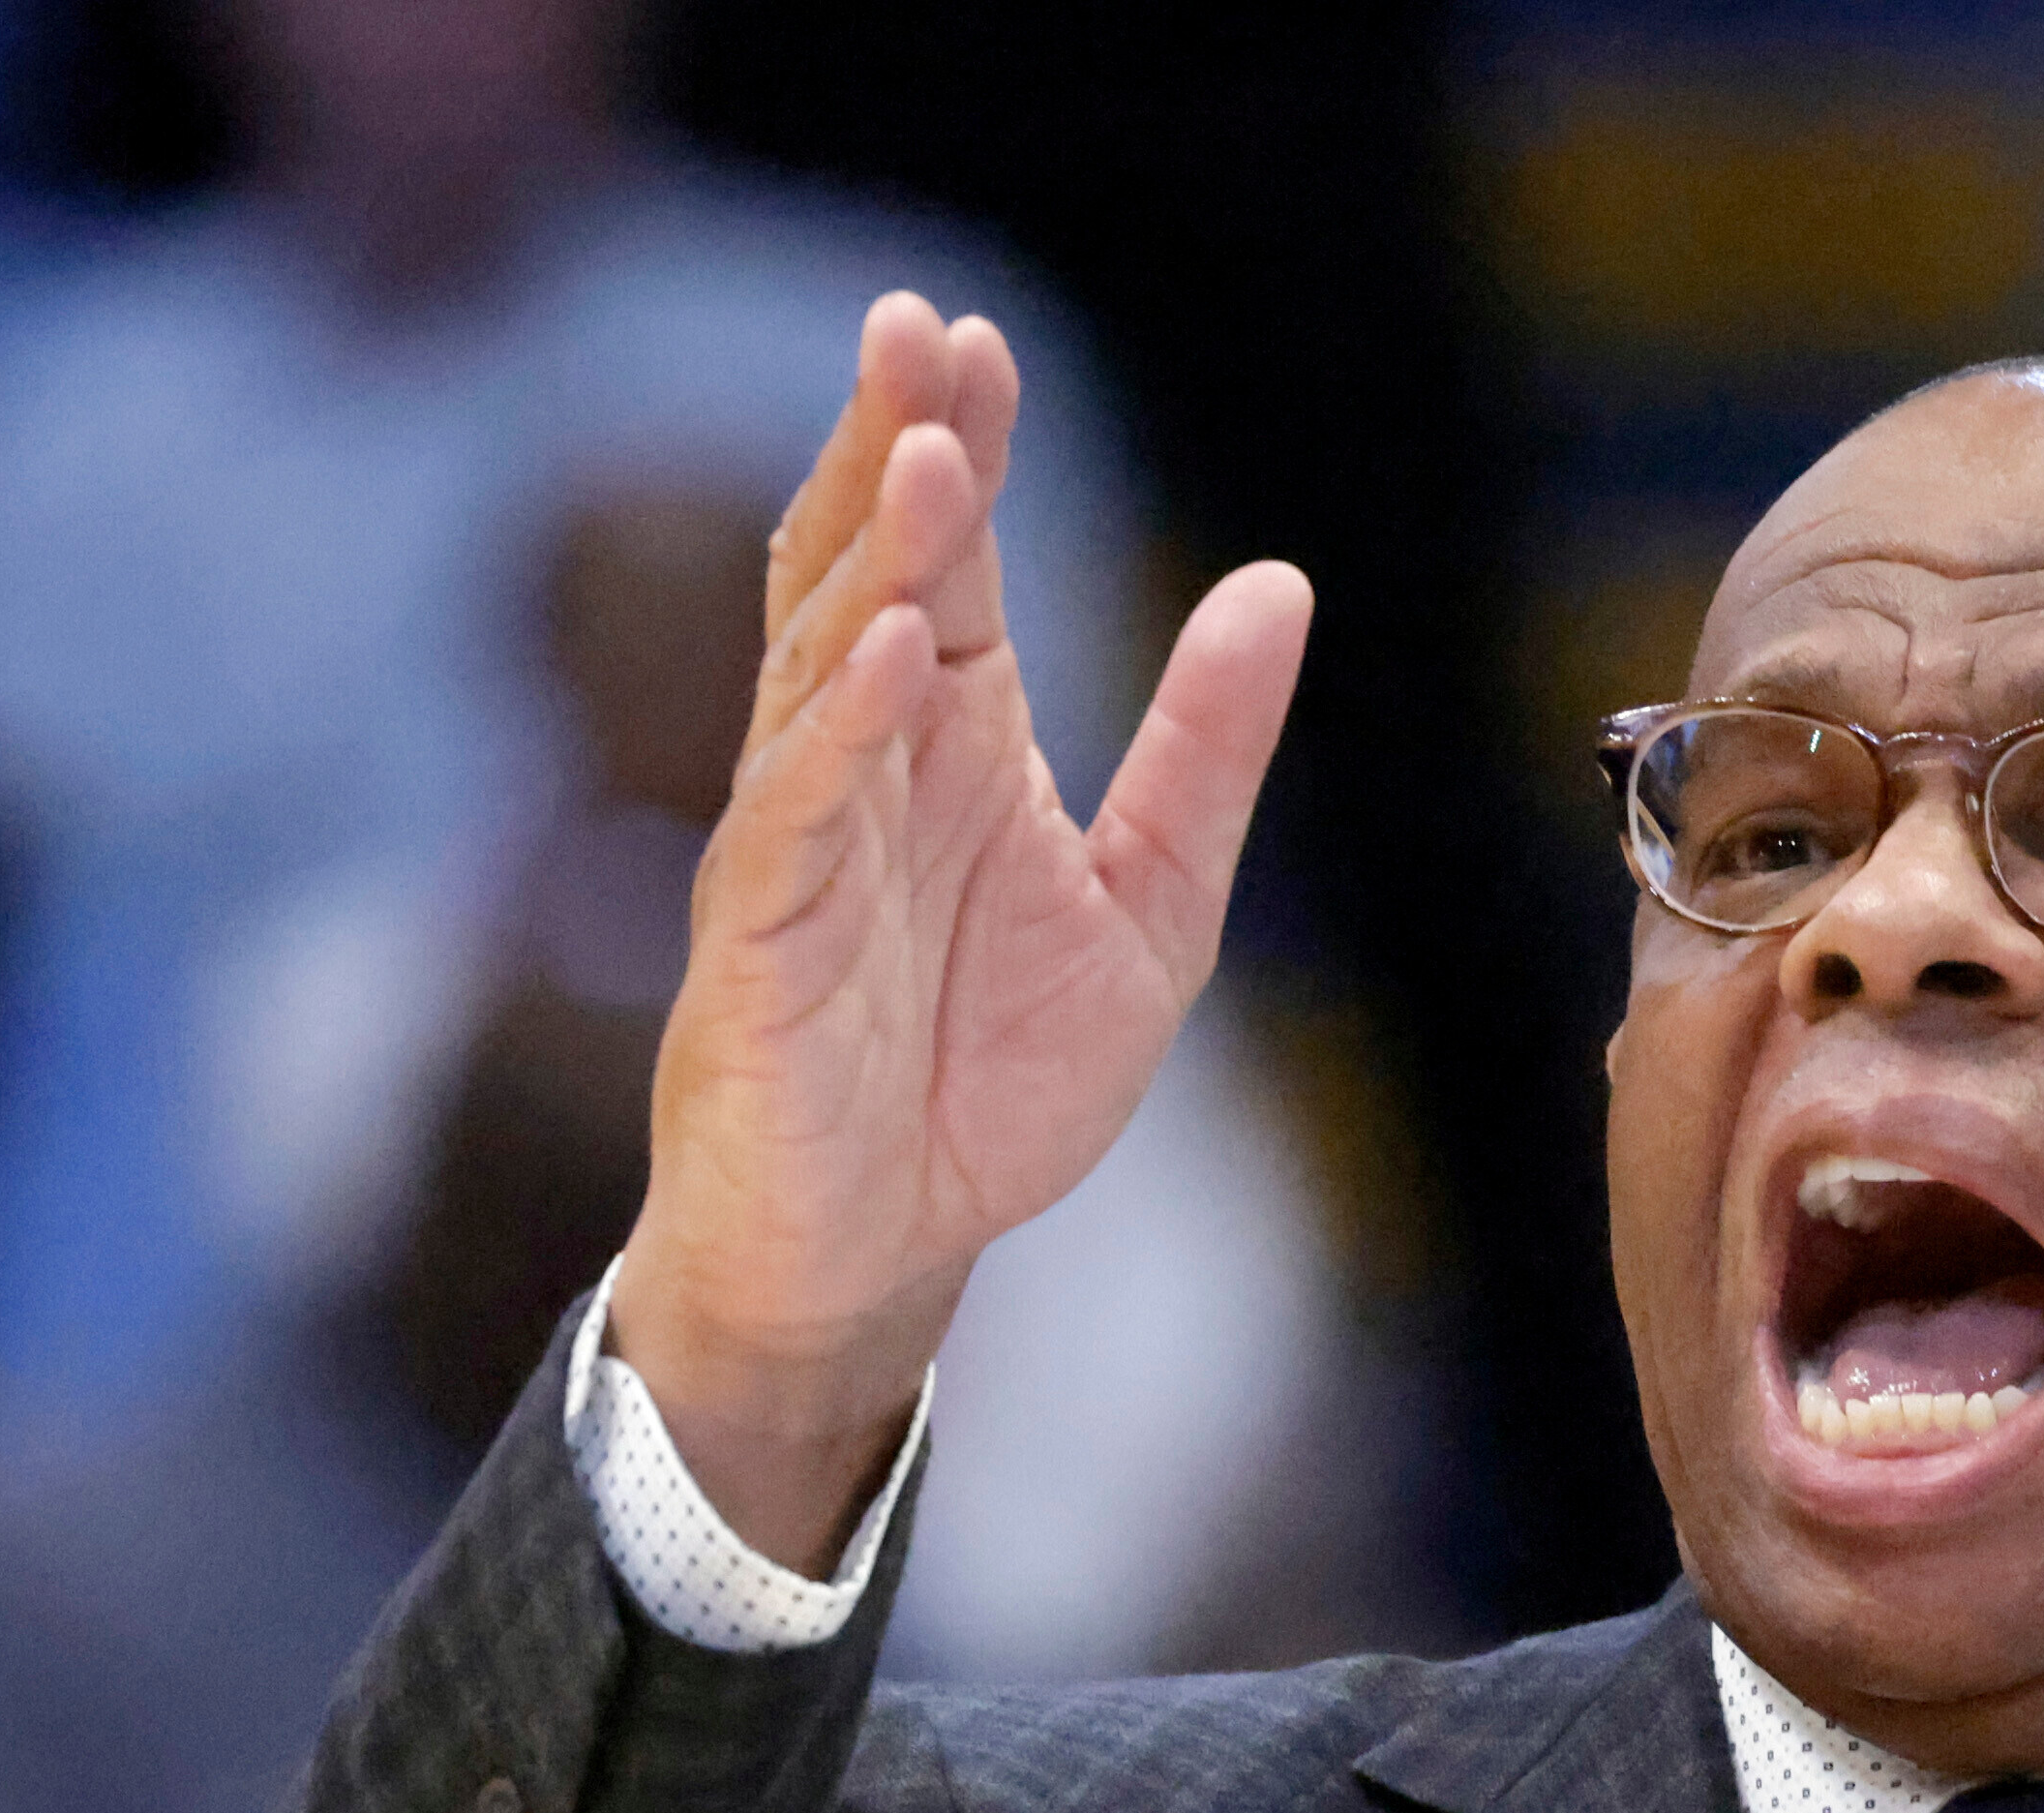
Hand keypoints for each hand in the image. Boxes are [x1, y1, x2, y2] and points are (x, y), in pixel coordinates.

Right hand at [605, 294, 1312, 1569]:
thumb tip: (1278, 585)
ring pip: (819, 666)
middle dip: (888, 447)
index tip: (979, 339)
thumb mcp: (1151, 906)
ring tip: (922, 453)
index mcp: (948, 743)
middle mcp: (860, 767)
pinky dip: (839, 733)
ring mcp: (801, 847)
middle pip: (861, 572)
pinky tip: (887, 654)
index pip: (945, 561)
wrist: (887, 1253)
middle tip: (916, 327)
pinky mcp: (765, 945)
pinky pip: (799, 816)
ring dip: (869, 558)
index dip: (958, 446)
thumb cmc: (987, 1085)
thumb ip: (1205, 753)